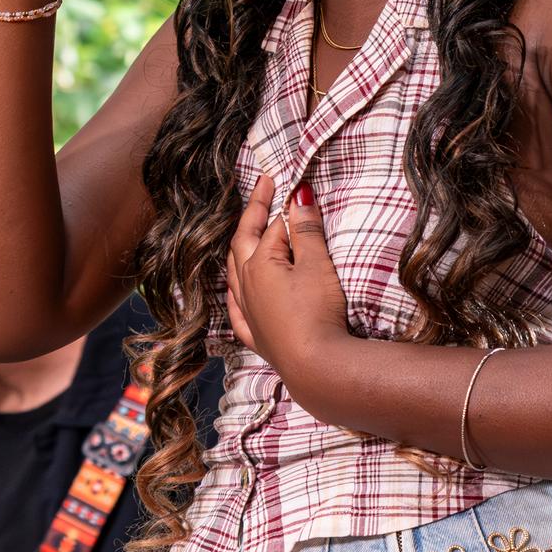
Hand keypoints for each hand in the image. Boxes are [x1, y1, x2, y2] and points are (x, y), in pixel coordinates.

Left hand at [226, 176, 351, 382]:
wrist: (316, 367)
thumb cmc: (316, 313)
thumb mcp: (316, 265)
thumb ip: (306, 229)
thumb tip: (298, 195)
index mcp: (258, 264)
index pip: (271, 227)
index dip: (282, 205)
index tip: (291, 184)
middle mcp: (245, 286)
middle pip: (243, 241)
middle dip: (252, 213)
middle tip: (262, 190)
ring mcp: (248, 312)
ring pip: (234, 272)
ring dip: (241, 248)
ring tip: (246, 233)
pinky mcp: (256, 336)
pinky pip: (237, 309)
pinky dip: (235, 292)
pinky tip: (235, 293)